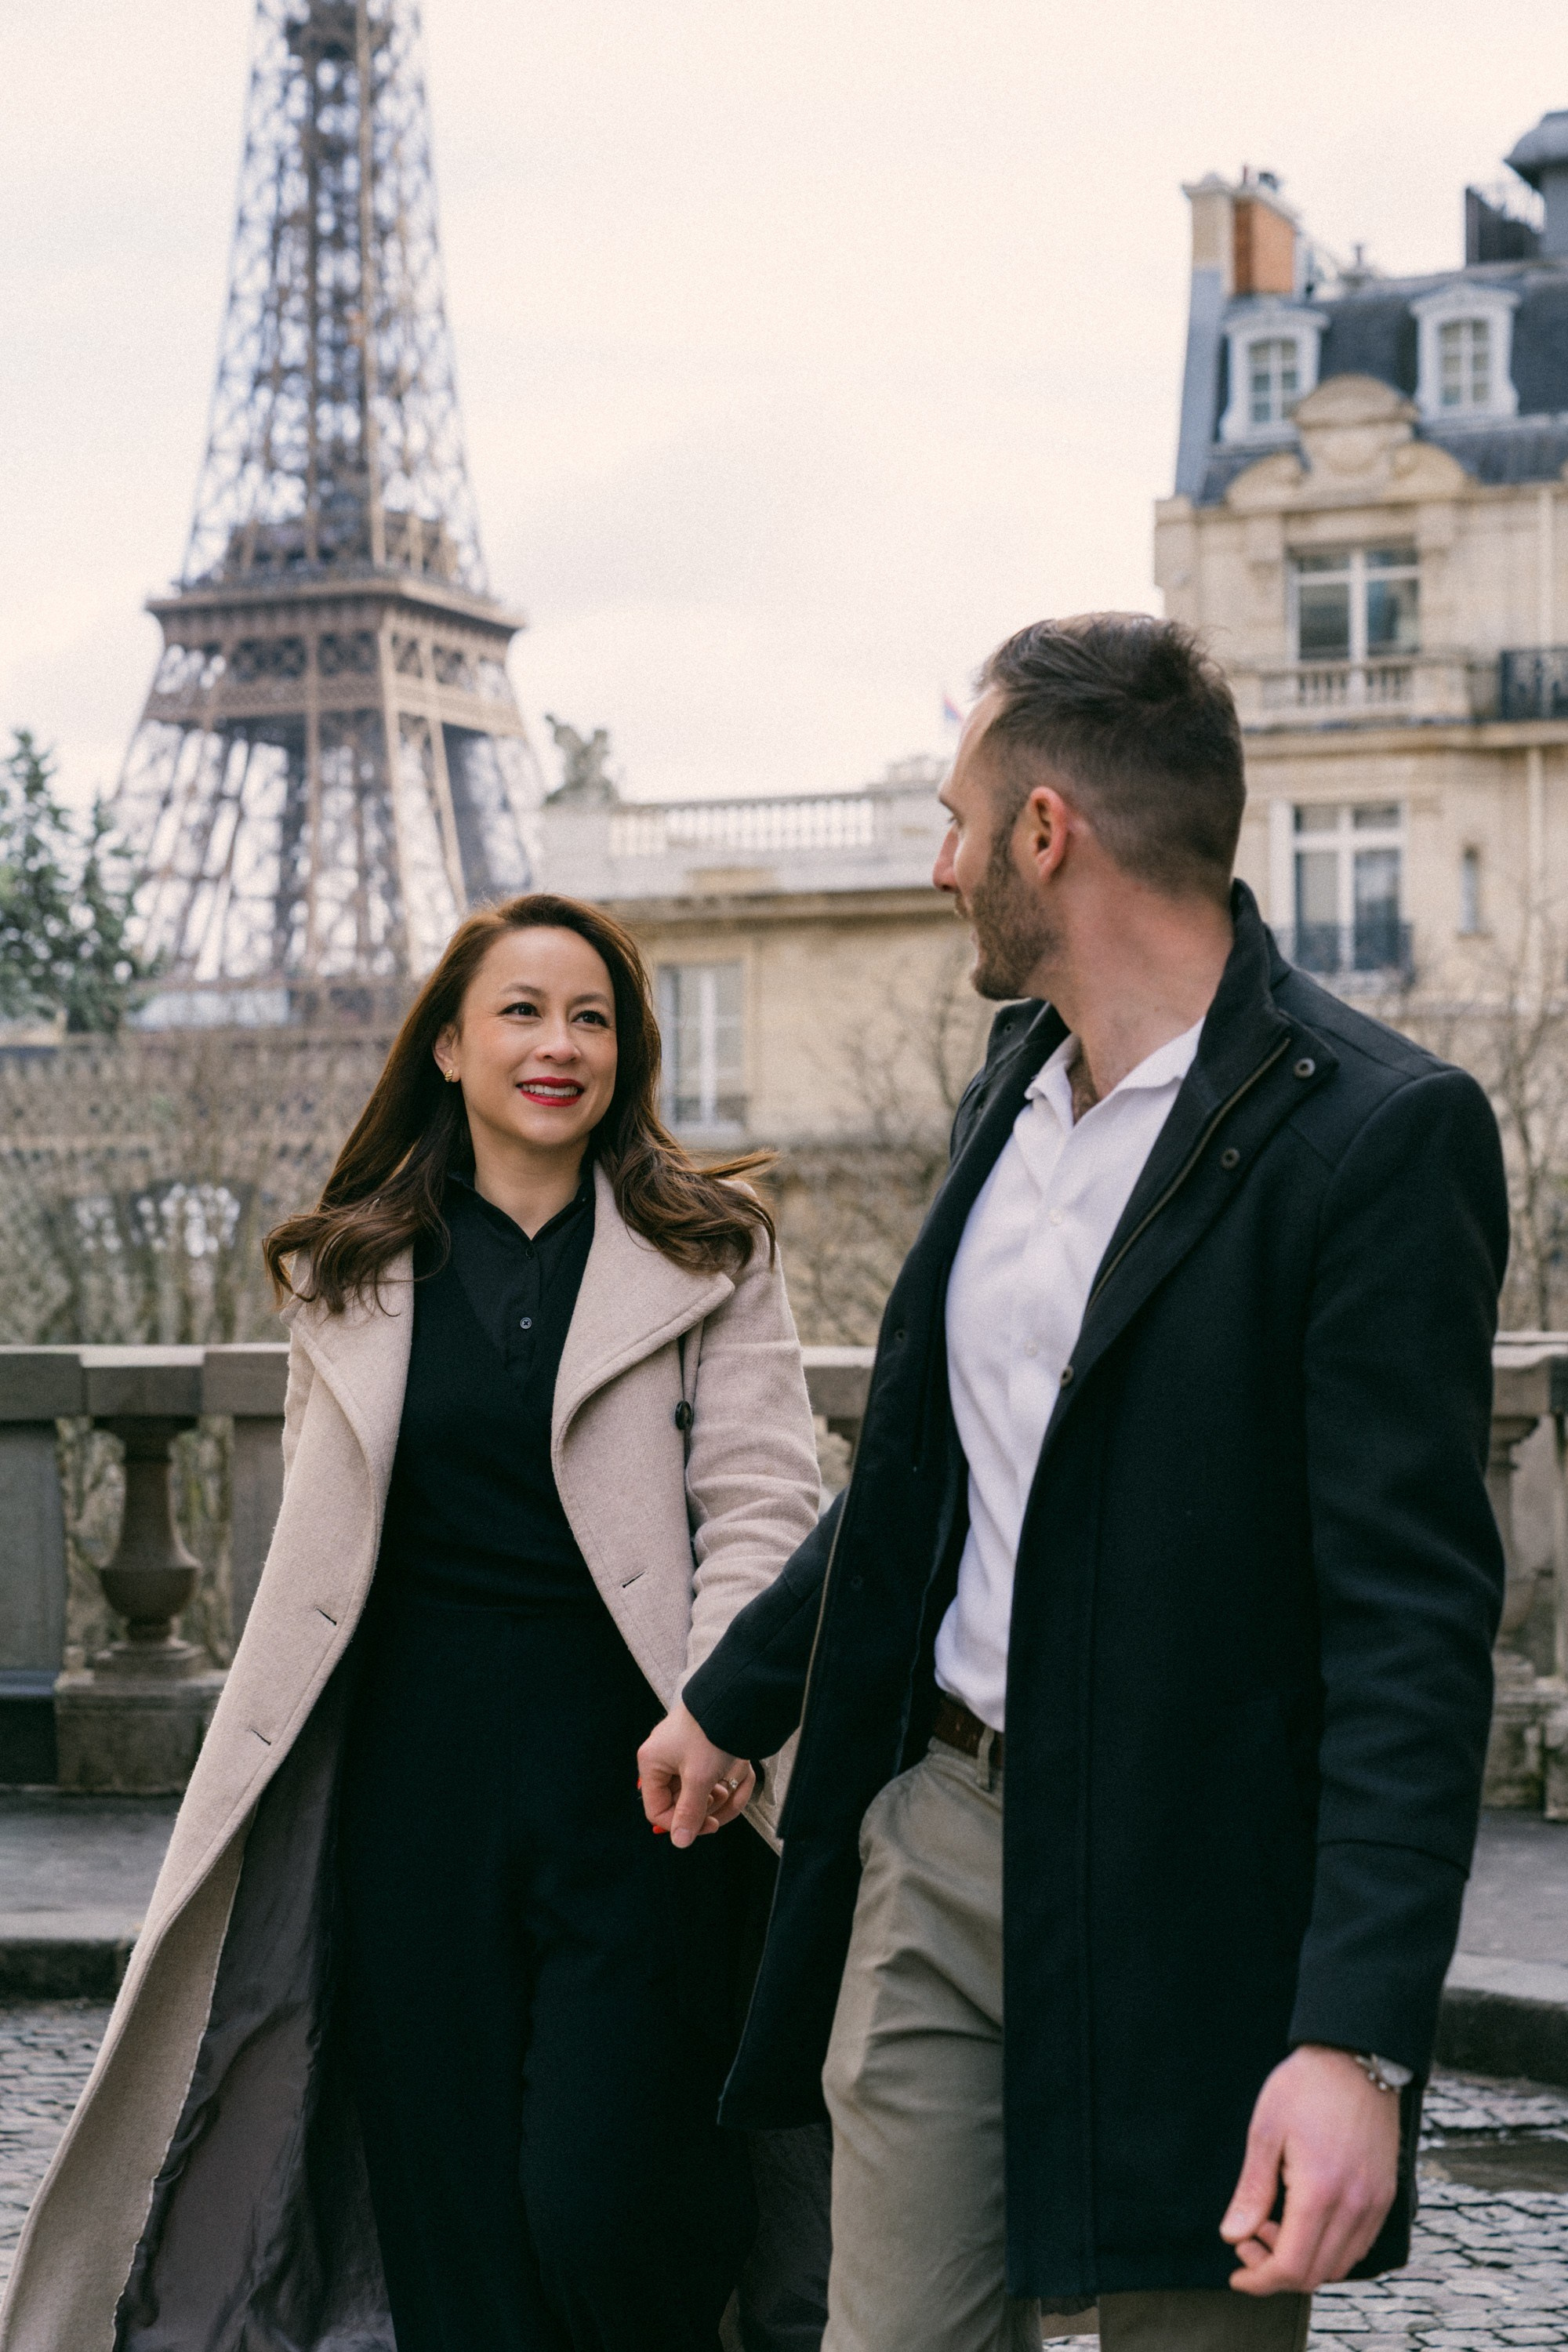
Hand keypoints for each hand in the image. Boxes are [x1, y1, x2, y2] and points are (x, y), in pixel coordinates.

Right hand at [637, 1703, 753, 1847]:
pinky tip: (736, 1772)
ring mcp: (681, 1754)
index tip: (710, 1825)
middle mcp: (663, 1759)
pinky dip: (724, 1780)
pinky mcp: (699, 1750)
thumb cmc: (710, 1732)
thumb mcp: (699, 1777)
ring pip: (698, 1792)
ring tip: (732, 1783)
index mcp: (652, 1763)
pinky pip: (709, 1777)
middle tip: (724, 1798)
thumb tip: (680, 1841)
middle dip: (707, 1805)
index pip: (657, 1811)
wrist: (734, 1698)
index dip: (682, 1824)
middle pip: (680, 1803)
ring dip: (719, 1794)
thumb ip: (689, 1812)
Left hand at [1221, 2045, 1400, 2294]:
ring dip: (1304, 2260)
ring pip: (1339, 2265)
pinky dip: (1329, 2248)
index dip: (1260, 2281)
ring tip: (1274, 2224)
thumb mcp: (1265, 2131)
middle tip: (1249, 2240)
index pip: (1292, 2266)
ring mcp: (1375, 2203)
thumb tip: (1232, 2236)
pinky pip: (1359, 2245)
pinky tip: (1305, 2219)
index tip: (1236, 2274)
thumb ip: (1252, 2190)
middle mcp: (1355, 2206)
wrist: (1356, 2058)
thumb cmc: (1305, 2087)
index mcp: (1320, 2192)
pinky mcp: (1385, 2195)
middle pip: (1315, 2274)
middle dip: (1276, 2271)